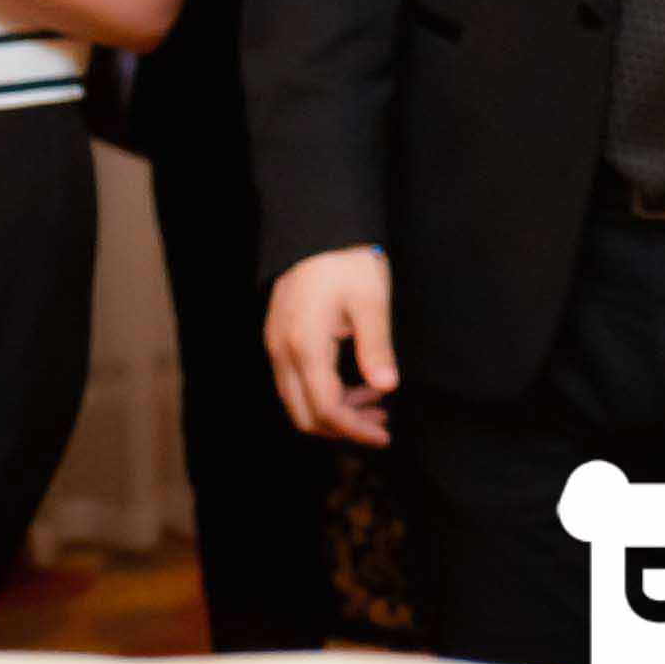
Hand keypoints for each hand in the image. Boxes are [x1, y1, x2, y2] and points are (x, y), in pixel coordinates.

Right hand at [265, 244, 396, 445]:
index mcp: (305, 345)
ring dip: (334, 412)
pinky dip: (323, 393)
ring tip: (376, 403)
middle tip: (381, 423)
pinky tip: (356, 384)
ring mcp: (276, 345)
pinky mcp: (279, 339)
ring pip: (297, 401)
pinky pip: (295, 382)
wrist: (317, 228)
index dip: (354, 430)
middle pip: (304, 415)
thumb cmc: (347, 261)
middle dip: (342, 428)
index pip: (325, 408)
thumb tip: (388, 386)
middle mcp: (282, 351)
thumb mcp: (370, 300)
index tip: (384, 435)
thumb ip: (377, 345)